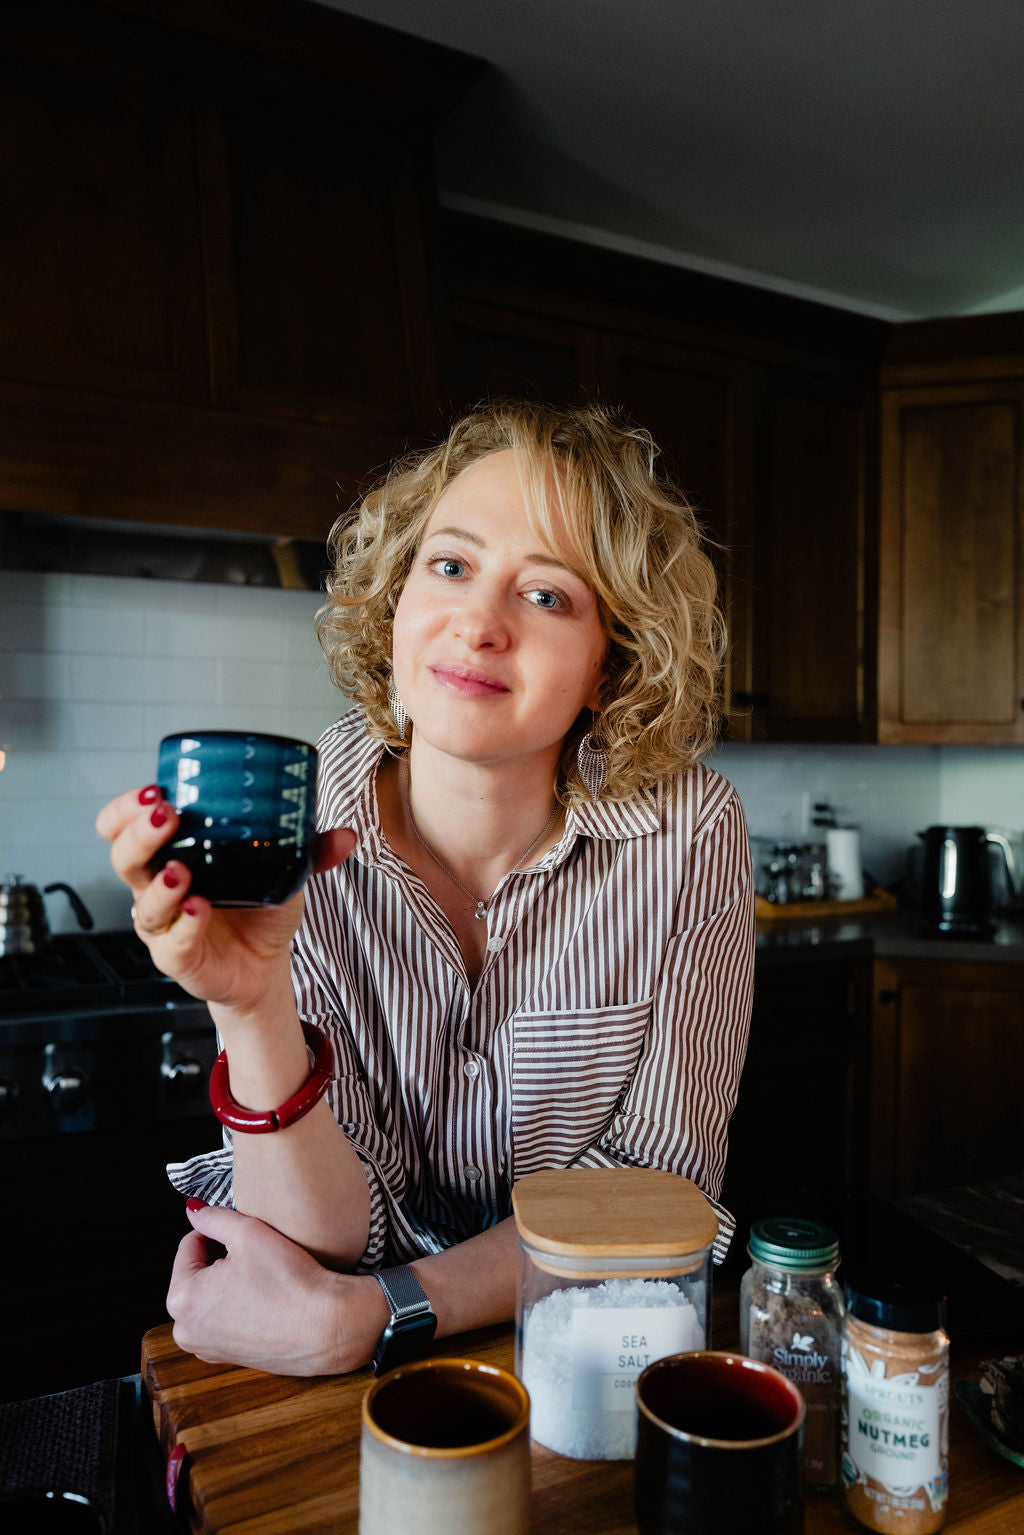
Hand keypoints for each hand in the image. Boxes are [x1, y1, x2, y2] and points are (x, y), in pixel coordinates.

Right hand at [95, 786, 354, 1013]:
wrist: (265, 965)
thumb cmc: (257, 908)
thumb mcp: (284, 871)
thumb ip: (311, 851)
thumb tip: (347, 834)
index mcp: (172, 854)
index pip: (123, 826)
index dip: (125, 809)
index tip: (153, 791)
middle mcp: (158, 888)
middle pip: (124, 858)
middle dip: (138, 834)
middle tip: (166, 816)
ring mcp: (164, 926)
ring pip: (143, 904)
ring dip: (160, 883)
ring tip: (180, 870)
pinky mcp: (178, 959)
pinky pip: (171, 944)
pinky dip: (184, 925)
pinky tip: (198, 909)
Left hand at [166, 1202, 386, 1375]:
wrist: (327, 1327)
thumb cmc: (289, 1281)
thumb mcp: (248, 1233)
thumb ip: (213, 1217)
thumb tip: (193, 1210)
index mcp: (182, 1298)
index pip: (190, 1245)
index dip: (218, 1230)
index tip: (242, 1231)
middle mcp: (185, 1330)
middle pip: (196, 1274)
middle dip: (219, 1258)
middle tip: (253, 1253)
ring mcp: (206, 1349)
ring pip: (209, 1297)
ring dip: (226, 1282)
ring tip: (260, 1275)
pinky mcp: (227, 1358)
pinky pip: (223, 1321)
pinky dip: (236, 1306)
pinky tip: (263, 1298)